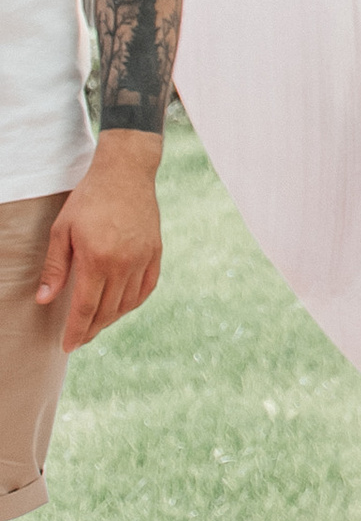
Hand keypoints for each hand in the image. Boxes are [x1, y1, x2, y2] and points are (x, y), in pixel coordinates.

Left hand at [38, 135, 164, 349]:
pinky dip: (133, 303)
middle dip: (91, 329)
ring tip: (96, 324)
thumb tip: (44, 300)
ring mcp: (143, 258)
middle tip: (79, 339)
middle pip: (107, 311)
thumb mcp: (62, 231)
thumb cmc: (88, 200)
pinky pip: (146, 289)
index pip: (86, 308)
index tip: (67, 346)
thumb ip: (55, 268)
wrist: (125, 173)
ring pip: (127, 303)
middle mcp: (123, 263)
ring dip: (111, 319)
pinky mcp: (155, 252)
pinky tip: (121, 307)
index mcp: (97, 259)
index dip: (76, 331)